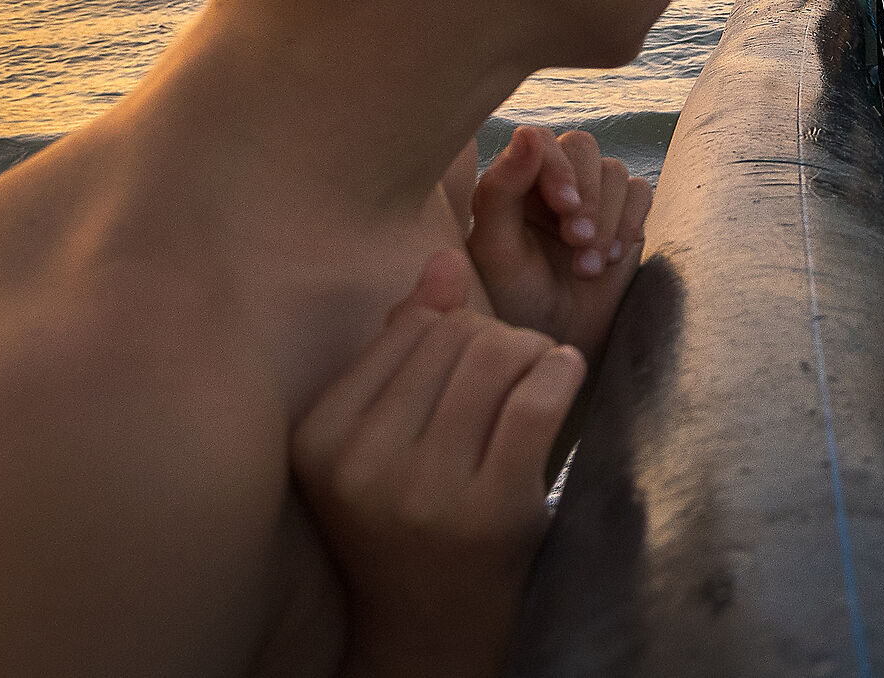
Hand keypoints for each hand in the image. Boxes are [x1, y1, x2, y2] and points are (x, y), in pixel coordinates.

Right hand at [290, 254, 584, 676]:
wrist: (431, 623)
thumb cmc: (407, 512)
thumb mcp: (381, 433)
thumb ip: (406, 344)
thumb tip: (443, 261)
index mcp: (320, 439)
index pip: (411, 327)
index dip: (456, 328)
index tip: (470, 360)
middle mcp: (364, 466)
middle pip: (460, 337)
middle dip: (497, 340)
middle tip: (511, 372)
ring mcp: (427, 492)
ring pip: (500, 355)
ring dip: (532, 353)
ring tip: (535, 378)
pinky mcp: (492, 509)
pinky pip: (537, 397)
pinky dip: (561, 370)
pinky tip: (563, 374)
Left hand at [467, 127, 651, 365]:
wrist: (555, 339)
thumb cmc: (515, 299)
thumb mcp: (496, 249)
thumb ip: (501, 189)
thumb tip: (528, 133)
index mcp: (514, 180)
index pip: (542, 141)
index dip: (559, 167)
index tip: (566, 207)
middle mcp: (554, 179)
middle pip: (583, 147)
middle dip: (588, 195)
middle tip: (577, 241)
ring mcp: (593, 195)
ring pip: (615, 171)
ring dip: (607, 220)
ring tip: (588, 269)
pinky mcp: (625, 214)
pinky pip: (640, 193)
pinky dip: (630, 223)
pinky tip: (610, 260)